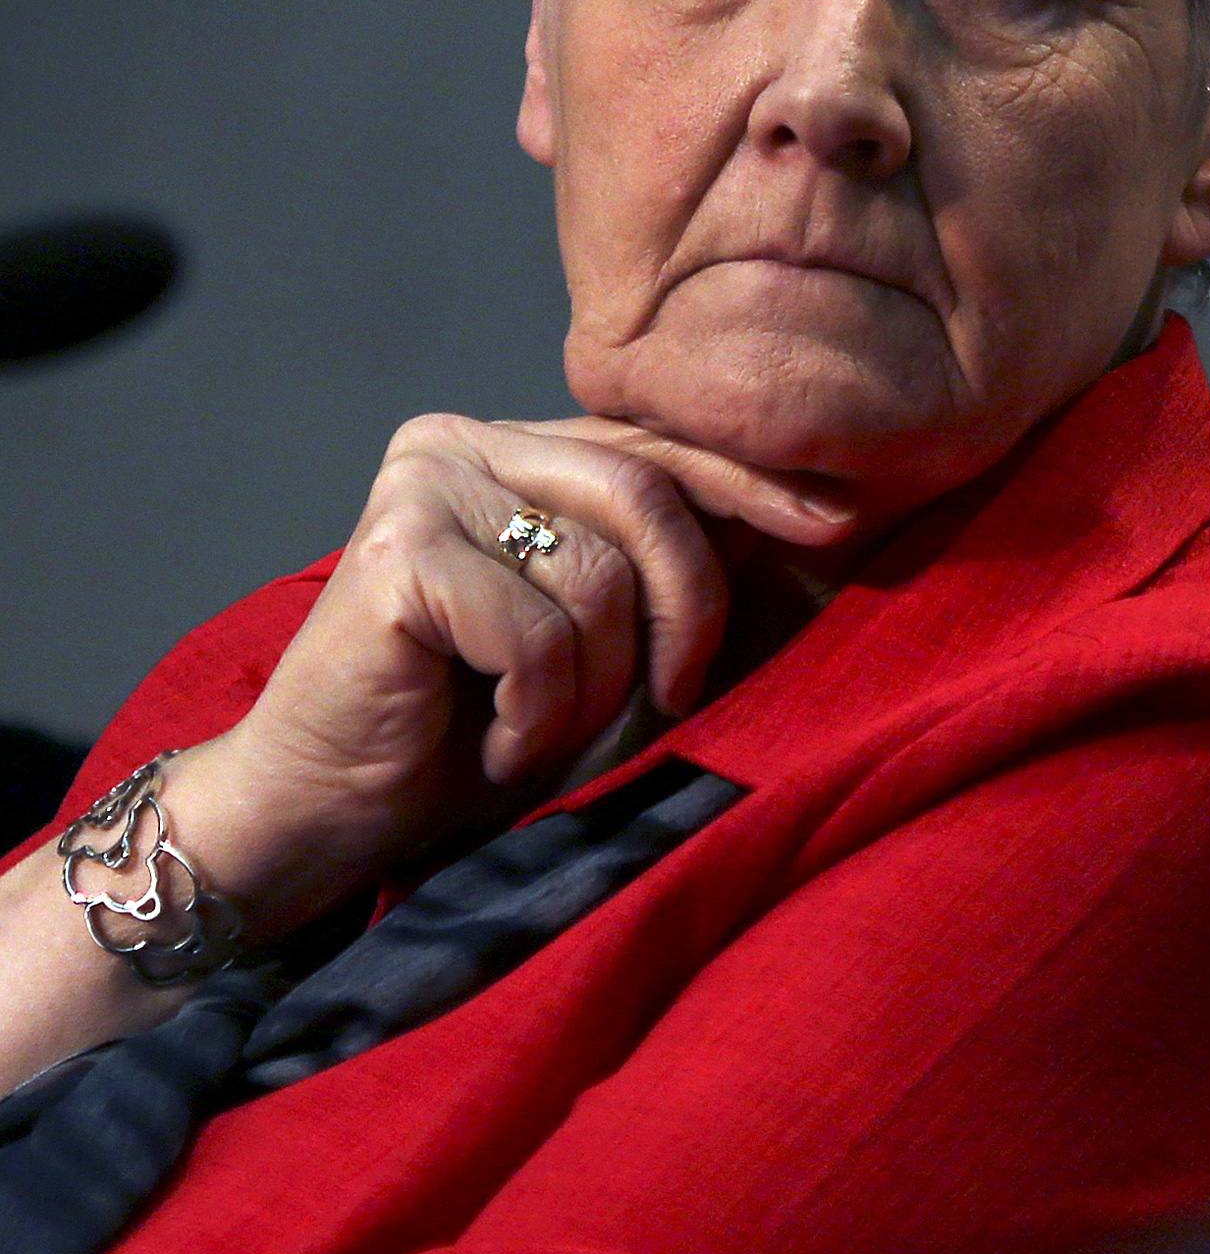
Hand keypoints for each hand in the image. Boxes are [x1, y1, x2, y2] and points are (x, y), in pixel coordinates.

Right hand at [192, 414, 852, 937]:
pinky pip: (538, 637)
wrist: (328, 812)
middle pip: (646, 495)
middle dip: (685, 613)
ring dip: (597, 688)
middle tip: (670, 700)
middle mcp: (461, 441)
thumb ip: (665, 566)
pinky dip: (536, 713)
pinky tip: (490, 740)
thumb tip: (823, 510)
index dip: (750, 485)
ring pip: (600, 579)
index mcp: (513, 445)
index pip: (657, 445)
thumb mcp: (600, 634)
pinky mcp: (394, 554)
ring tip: (537, 731)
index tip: (836, 522)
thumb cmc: (475, 729)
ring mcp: (421, 487)